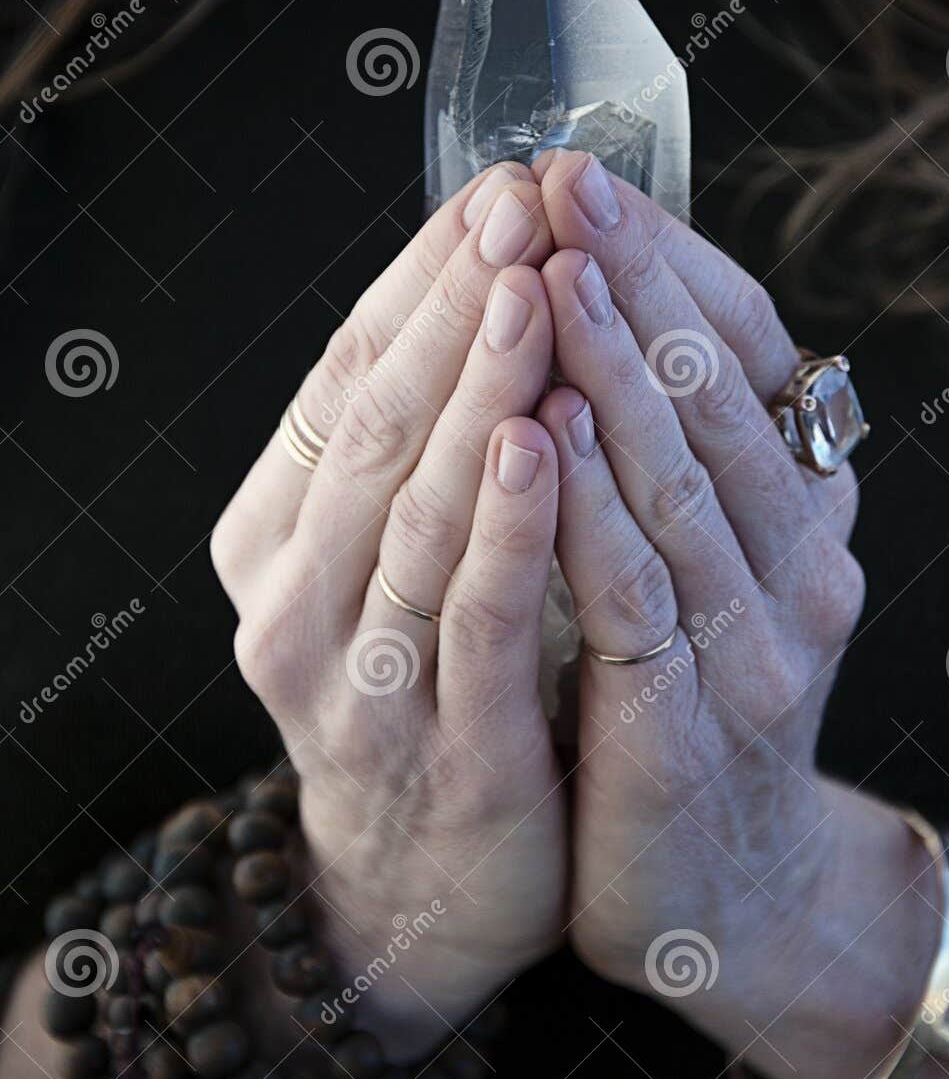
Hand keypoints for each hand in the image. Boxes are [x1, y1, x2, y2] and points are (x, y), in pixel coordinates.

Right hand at [211, 164, 566, 1054]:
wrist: (423, 888)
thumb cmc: (430, 693)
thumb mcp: (392, 565)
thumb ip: (418, 452)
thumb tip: (489, 281)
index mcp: (274, 540)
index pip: (342, 382)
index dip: (416, 282)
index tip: (492, 190)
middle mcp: (292, 603)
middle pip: (372, 430)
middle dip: (451, 310)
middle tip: (520, 206)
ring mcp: (357, 683)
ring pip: (416, 514)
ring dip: (477, 394)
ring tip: (532, 287)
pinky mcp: (440, 753)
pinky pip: (476, 621)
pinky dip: (508, 528)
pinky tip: (544, 441)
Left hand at [531, 150, 865, 1045]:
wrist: (724, 887)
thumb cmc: (691, 703)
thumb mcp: (705, 566)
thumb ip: (674, 455)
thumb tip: (605, 302)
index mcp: (803, 509)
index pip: (749, 354)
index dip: (673, 261)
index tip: (588, 178)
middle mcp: (803, 563)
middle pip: (721, 401)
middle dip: (639, 285)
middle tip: (567, 186)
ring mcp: (759, 647)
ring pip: (684, 486)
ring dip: (619, 376)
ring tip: (554, 278)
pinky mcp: (697, 726)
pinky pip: (639, 600)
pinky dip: (592, 513)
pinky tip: (544, 434)